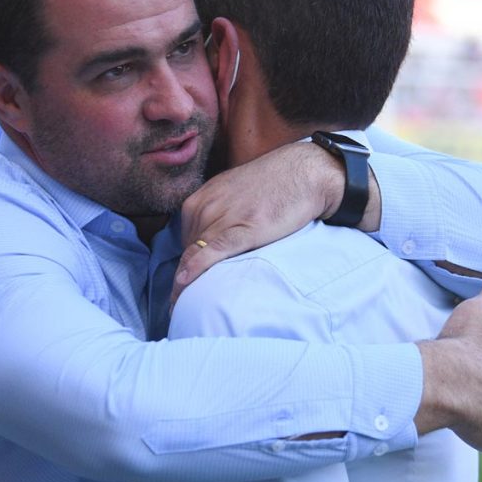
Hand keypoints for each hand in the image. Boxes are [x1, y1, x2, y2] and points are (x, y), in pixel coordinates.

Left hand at [173, 142, 335, 302]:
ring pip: (194, 256)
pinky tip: (184, 283)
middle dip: (184, 279)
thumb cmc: (272, 185)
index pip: (183, 242)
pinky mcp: (245, 228)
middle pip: (187, 252)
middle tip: (180, 306)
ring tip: (181, 309)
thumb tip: (205, 244)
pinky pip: (212, 251)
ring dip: (187, 283)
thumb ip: (215, 214)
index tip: (177, 292)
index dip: (181, 269)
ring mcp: (224, 217)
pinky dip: (196, 268)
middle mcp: (205, 207)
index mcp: (200, 200)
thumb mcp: (232, 193)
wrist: (304, 173)